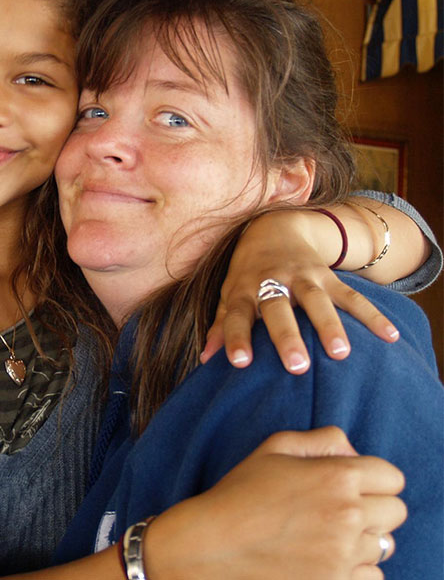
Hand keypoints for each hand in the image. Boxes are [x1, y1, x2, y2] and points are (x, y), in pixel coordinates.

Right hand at [145, 426, 405, 579]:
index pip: (392, 476)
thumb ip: (322, 439)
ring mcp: (345, 555)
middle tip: (339, 506)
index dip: (372, 476)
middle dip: (373, 504)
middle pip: (396, 510)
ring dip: (364, 537)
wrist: (213, 545)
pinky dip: (356, 567)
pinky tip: (326, 556)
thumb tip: (352, 451)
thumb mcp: (275, 447)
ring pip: (385, 543)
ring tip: (328, 532)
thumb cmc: (241, 492)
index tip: (351, 481)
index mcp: (336, 477)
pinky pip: (373, 576)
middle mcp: (348, 515)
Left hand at [202, 209, 399, 372]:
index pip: (236, 314)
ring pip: (317, 301)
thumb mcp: (229, 293)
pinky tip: (390, 335)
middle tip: (297, 367)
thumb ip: (221, 325)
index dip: (235, 336)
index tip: (239, 362)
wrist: (274, 227)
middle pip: (278, 308)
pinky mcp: (329, 275)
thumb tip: (204, 359)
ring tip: (341, 353)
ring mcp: (303, 277)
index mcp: (244, 289)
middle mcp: (273, 281)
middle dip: (287, 336)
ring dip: (330, 325)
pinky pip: (352, 296)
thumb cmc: (247, 272)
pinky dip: (372, 315)